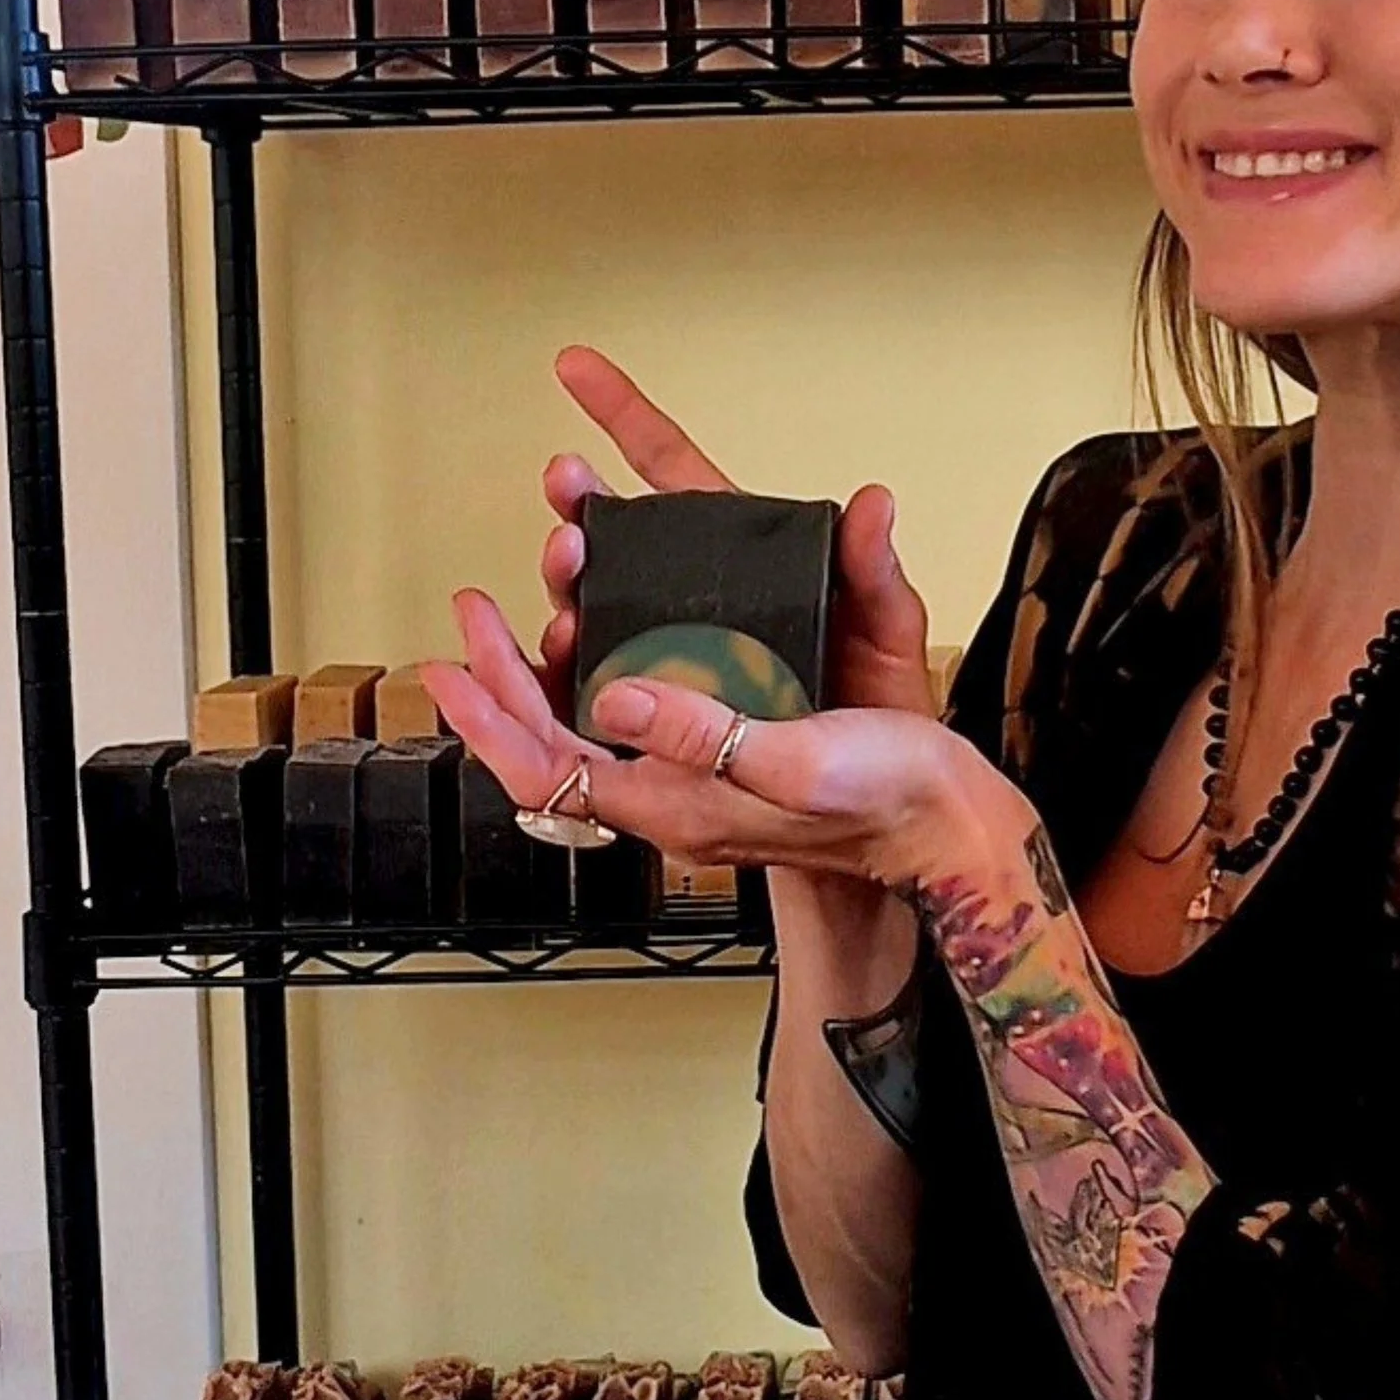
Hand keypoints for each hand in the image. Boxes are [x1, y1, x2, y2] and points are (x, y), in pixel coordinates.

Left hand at [424, 593, 1028, 897]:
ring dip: (559, 646)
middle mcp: (674, 780)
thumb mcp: (792, 763)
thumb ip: (704, 733)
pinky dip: (613, 648)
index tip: (453, 658)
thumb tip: (618, 692)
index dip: (489, 717)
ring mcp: (699, 756)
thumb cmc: (882, 800)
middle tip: (480, 604)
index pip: (546, 767)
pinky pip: (643, 695)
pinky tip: (609, 611)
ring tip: (548, 578)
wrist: (945, 821)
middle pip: (554, 735)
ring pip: (595, 708)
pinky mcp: (733, 729)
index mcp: (674, 801)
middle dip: (507, 667)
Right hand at [535, 343, 935, 717]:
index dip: (625, 418)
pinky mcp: (665, 716)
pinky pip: (598, 687)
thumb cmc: (886, 706)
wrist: (889, 797)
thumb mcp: (888, 625)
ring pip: (598, 610)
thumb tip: (872, 506)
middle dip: (578, 512)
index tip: (579, 371)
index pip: (674, 472)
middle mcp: (700, 603)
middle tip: (564, 492)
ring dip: (567, 587)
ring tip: (565, 573)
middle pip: (618, 541)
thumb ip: (874, 566)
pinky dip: (564, 672)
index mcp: (746, 564)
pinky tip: (553, 658)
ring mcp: (676, 658)